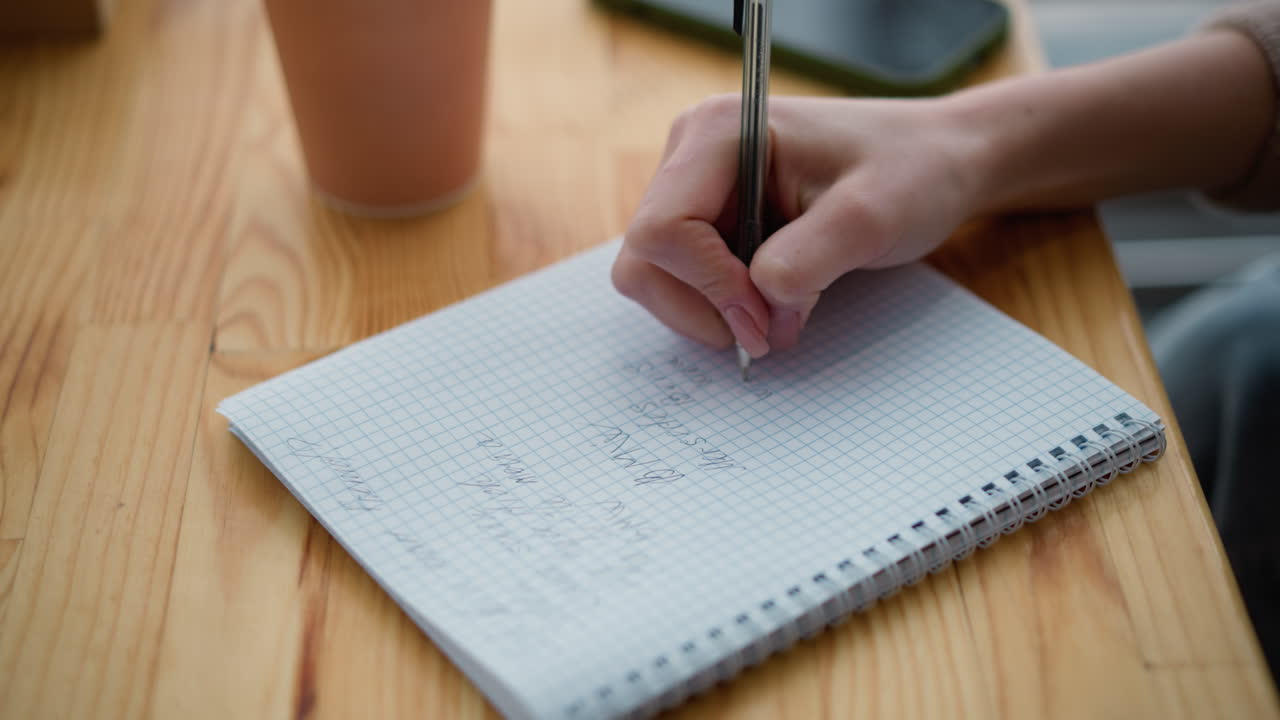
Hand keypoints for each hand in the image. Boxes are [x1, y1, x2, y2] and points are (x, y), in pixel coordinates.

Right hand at [612, 94, 982, 356]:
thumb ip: (807, 263)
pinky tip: (770, 302)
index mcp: (718, 134)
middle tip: (766, 331)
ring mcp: (696, 189)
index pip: (661, 229)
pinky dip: (720, 307)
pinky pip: (683, 280)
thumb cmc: (911, 171)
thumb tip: (760, 313)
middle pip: (645, 259)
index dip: (706, 286)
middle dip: (701, 307)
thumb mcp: (870, 218)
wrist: (935, 162)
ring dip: (709, 312)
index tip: (764, 317)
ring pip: (655, 277)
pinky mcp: (709, 220)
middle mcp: (690, 156)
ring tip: (777, 315)